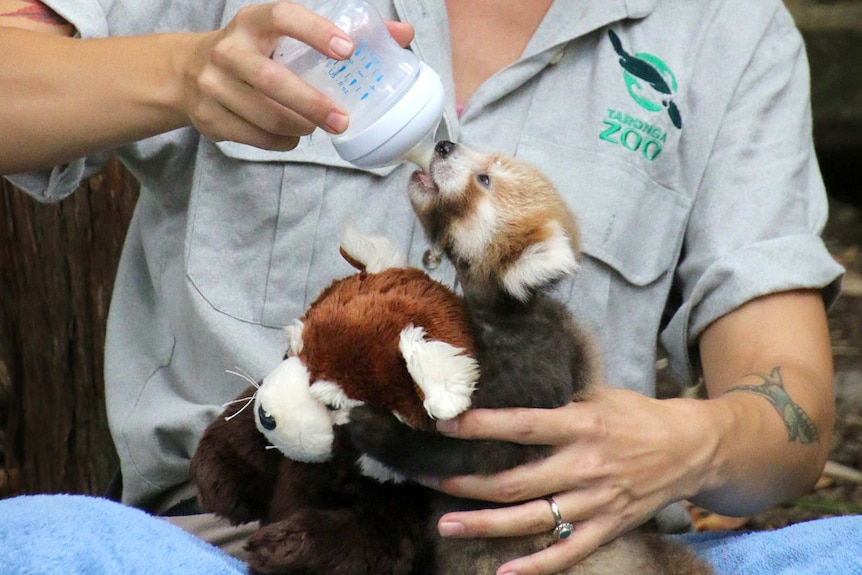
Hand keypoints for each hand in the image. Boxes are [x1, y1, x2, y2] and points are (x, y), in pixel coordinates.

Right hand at [182, 1, 413, 149]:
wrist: (186, 73)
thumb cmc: (254, 51)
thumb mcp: (285, 33)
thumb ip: (340, 33)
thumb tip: (403, 34)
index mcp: (252, 22)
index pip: (283, 16)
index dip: (315, 31)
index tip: (348, 50)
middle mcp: (228, 50)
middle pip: (272, 81)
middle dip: (312, 104)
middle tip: (342, 120)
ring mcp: (213, 86)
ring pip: (266, 117)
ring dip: (300, 127)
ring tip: (318, 126)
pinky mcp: (210, 119)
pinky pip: (257, 139)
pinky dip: (282, 142)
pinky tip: (292, 135)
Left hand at [428, 387, 711, 574]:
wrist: (691, 448)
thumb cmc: (638, 415)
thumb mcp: (600, 394)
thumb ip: (558, 400)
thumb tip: (509, 394)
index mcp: (581, 426)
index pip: (522, 426)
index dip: (481, 427)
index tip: (444, 425)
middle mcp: (585, 466)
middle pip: (516, 481)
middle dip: (468, 484)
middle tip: (429, 481)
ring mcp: (596, 501)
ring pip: (532, 519)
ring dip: (486, 524)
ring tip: (447, 525)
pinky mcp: (608, 526)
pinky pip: (569, 552)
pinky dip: (537, 566)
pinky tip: (504, 571)